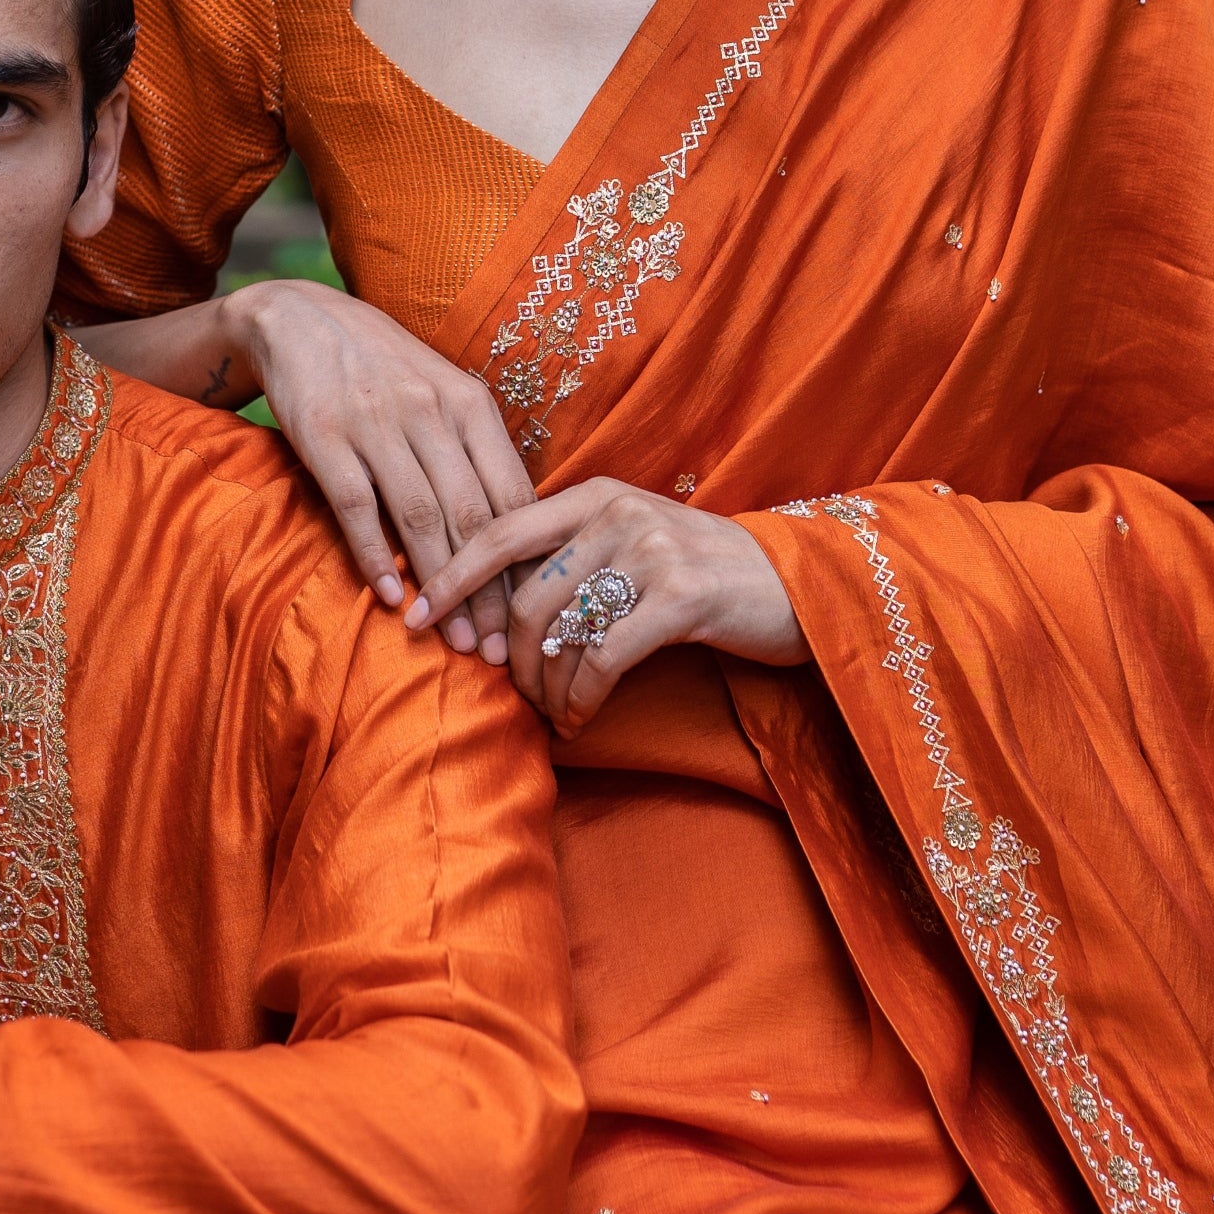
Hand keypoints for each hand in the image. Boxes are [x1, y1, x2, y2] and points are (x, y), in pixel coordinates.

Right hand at [231, 278, 533, 655]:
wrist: (300, 320)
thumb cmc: (383, 369)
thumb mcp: (444, 394)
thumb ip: (478, 453)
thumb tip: (520, 529)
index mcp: (470, 405)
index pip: (511, 496)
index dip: (526, 564)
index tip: (536, 619)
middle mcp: (429, 412)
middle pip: (473, 516)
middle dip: (490, 593)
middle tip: (500, 653)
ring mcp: (375, 423)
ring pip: (421, 517)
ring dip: (441, 587)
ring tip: (453, 641)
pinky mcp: (324, 436)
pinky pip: (356, 506)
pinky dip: (376, 556)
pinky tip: (390, 597)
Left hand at [406, 477, 805, 731]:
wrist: (800, 584)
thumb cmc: (706, 573)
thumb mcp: (635, 542)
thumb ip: (572, 554)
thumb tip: (492, 603)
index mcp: (594, 494)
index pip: (498, 531)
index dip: (449, 576)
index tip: (412, 616)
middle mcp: (617, 512)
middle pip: (523, 595)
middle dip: (504, 656)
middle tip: (507, 692)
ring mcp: (650, 550)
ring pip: (558, 631)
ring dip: (544, 687)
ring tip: (551, 713)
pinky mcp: (680, 596)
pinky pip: (602, 658)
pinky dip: (580, 699)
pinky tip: (580, 719)